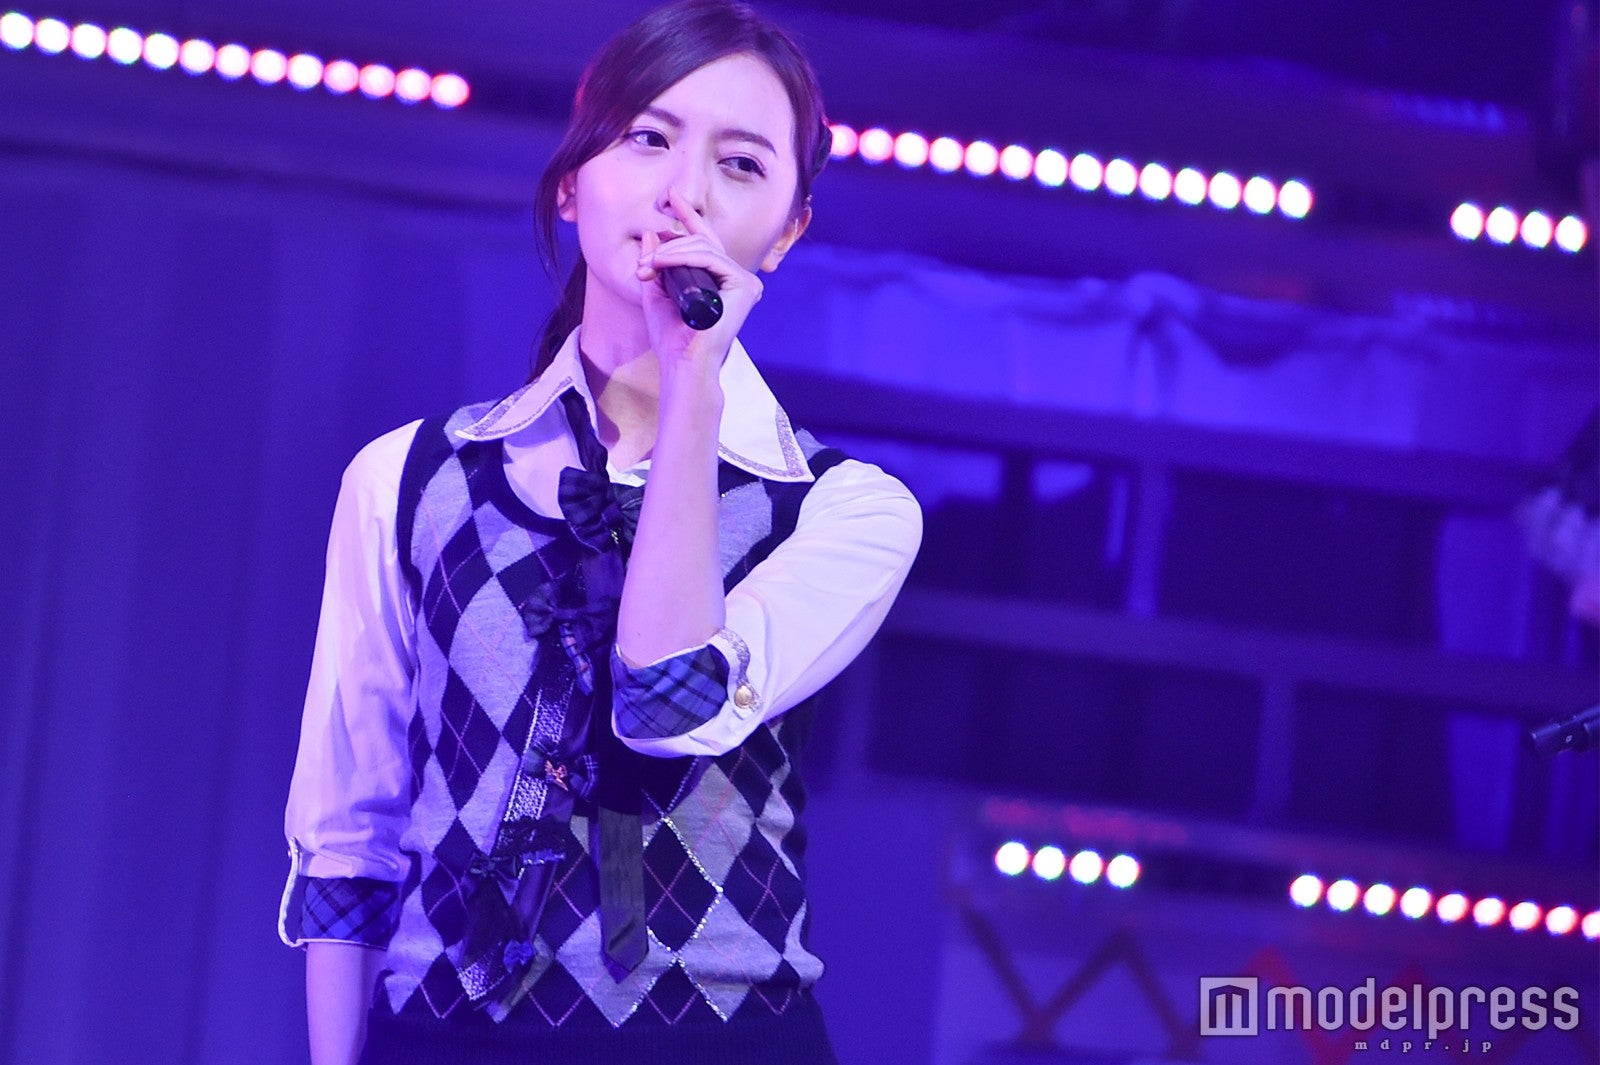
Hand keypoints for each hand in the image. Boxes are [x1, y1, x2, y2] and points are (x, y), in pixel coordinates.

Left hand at [635, 189, 762, 377]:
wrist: (683, 362)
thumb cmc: (672, 337)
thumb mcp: (657, 292)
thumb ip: (657, 264)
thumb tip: (654, 233)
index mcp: (719, 281)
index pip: (704, 241)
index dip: (688, 218)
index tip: (671, 197)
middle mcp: (735, 279)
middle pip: (702, 241)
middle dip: (669, 245)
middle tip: (643, 264)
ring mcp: (744, 282)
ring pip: (705, 247)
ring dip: (671, 251)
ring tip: (649, 266)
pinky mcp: (745, 286)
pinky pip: (711, 258)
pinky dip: (684, 256)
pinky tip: (662, 263)